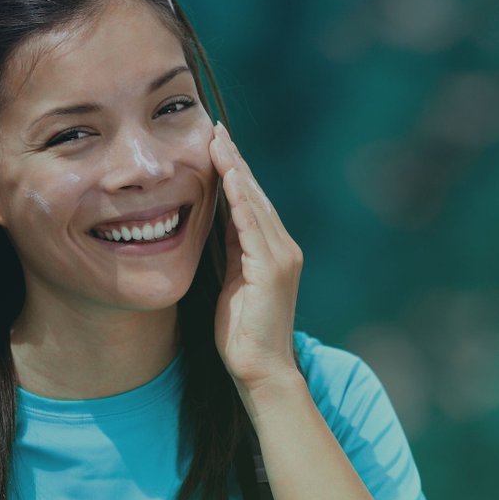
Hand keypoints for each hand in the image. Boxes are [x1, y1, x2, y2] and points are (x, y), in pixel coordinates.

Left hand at [208, 122, 302, 394]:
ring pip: (255, 203)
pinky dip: (240, 199)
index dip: (234, 172)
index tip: (216, 144)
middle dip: (234, 160)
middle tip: (215, 128)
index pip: (250, 202)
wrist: (261, 371)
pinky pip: (252, 226)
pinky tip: (227, 176)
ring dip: (236, 170)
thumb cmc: (243, 335)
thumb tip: (219, 224)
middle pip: (255, 195)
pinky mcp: (272, 269)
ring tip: (218, 141)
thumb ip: (232, 253)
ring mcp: (281, 257)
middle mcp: (283, 248)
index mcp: (273, 251)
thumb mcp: (233, 284)